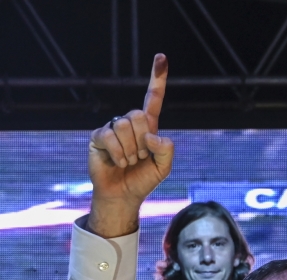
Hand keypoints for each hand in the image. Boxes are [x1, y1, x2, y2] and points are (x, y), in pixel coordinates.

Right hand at [87, 54, 172, 237]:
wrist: (123, 194)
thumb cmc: (144, 179)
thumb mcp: (164, 167)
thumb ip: (167, 151)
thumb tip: (153, 136)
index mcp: (148, 126)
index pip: (153, 98)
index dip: (157, 78)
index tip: (161, 57)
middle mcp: (129, 123)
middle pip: (139, 115)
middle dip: (142, 140)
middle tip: (140, 156)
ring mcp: (112, 128)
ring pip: (124, 125)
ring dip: (130, 149)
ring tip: (128, 160)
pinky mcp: (98, 136)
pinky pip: (109, 136)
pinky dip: (118, 153)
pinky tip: (117, 161)